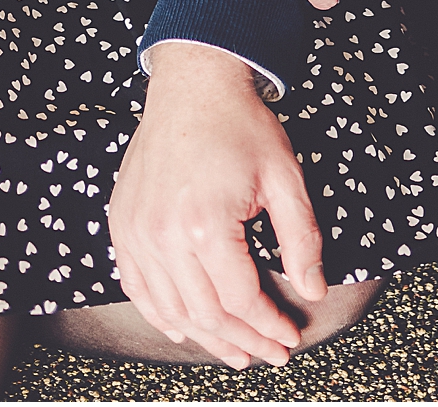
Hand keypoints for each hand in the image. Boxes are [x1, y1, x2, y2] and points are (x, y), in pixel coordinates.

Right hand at [110, 42, 322, 367]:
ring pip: (171, 309)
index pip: (241, 300)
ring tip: (236, 350)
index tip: (290, 336)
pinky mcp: (123, 225)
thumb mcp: (285, 177)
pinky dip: (162, 314)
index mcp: (206, 225)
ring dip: (206, 337)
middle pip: (206, 314)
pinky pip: (138, 287)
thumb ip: (301, 238)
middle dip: (243, 341)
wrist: (193, 84)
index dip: (269, 326)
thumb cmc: (240, 125)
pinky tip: (185, 327)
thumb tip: (313, 290)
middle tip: (269, 353)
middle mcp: (164, 235)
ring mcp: (137, 232)